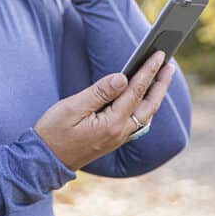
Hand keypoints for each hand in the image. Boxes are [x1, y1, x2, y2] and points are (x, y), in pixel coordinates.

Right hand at [33, 51, 175, 169]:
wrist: (44, 161)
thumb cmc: (53, 132)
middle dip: (161, 83)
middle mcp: (120, 132)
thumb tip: (123, 78)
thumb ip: (99, 92)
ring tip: (162, 77)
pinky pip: (138, 122)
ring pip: (146, 115)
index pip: (135, 91)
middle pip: (149, 105)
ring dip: (156, 95)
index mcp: (111, 123)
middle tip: (170, 64)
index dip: (148, 71)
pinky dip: (146, 107)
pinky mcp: (113, 140)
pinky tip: (146, 99)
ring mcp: (118, 138)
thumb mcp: (72, 108)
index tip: (158, 54)